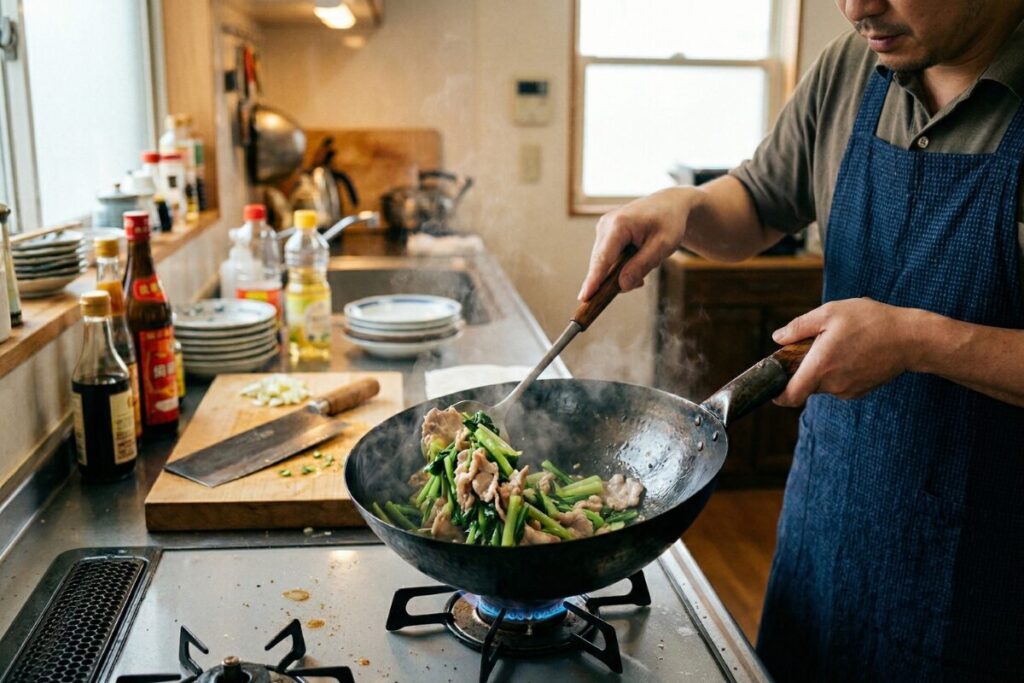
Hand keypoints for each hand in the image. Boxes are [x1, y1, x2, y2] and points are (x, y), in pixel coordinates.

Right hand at [578, 187, 699, 300]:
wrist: (670, 204)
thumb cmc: (669, 223)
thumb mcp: (662, 246)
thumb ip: (641, 266)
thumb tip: (622, 286)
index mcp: (619, 224)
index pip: (603, 258)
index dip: (593, 280)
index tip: (584, 297)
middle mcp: (605, 224)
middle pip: (601, 263)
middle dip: (614, 279)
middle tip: (640, 283)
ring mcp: (603, 228)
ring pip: (604, 262)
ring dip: (621, 271)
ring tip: (647, 262)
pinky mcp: (605, 233)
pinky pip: (607, 257)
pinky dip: (620, 265)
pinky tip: (638, 259)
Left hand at [772, 298, 918, 405]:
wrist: (911, 338)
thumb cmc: (871, 321)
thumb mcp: (830, 312)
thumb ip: (799, 327)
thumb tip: (778, 338)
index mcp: (820, 367)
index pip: (790, 396)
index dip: (777, 394)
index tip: (773, 385)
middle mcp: (832, 385)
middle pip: (805, 384)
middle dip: (803, 368)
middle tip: (815, 344)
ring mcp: (848, 390)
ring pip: (823, 383)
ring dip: (823, 368)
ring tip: (841, 343)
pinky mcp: (860, 391)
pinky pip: (839, 383)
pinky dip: (839, 371)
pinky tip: (853, 352)